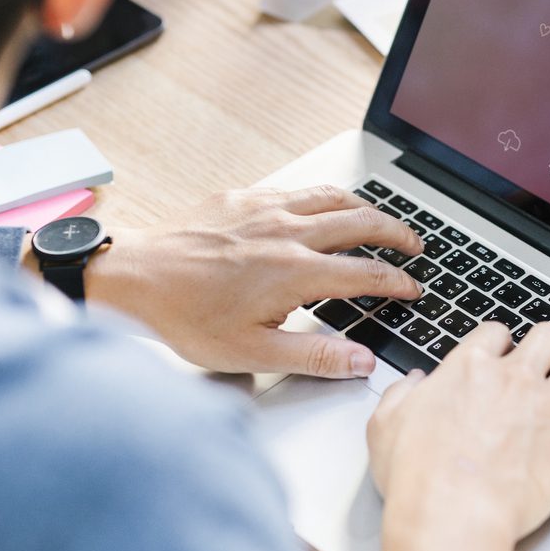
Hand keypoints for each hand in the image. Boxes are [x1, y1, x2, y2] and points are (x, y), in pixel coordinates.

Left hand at [83, 185, 423, 374]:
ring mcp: (265, 209)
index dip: (397, 281)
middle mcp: (287, 232)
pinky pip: (297, 188)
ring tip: (381, 219)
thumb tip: (361, 361)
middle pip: (361, 221)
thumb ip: (315, 356)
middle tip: (414, 245)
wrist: (135, 276)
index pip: (365, 273)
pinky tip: (322, 206)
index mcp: (295, 272)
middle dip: (396, 232)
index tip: (412, 288)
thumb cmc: (186, 316)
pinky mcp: (243, 197)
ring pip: (333, 197)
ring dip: (366, 207)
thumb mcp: (252, 353)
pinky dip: (324, 196)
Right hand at [367, 322, 549, 550]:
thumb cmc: (418, 477)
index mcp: (469, 369)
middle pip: (549, 335)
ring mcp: (548, 410)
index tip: (501, 353)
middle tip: (549, 356)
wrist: (452, 514)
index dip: (500, 342)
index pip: (496, 333)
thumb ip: (401, 396)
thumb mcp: (385, 426)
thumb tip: (413, 385)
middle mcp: (514, 380)